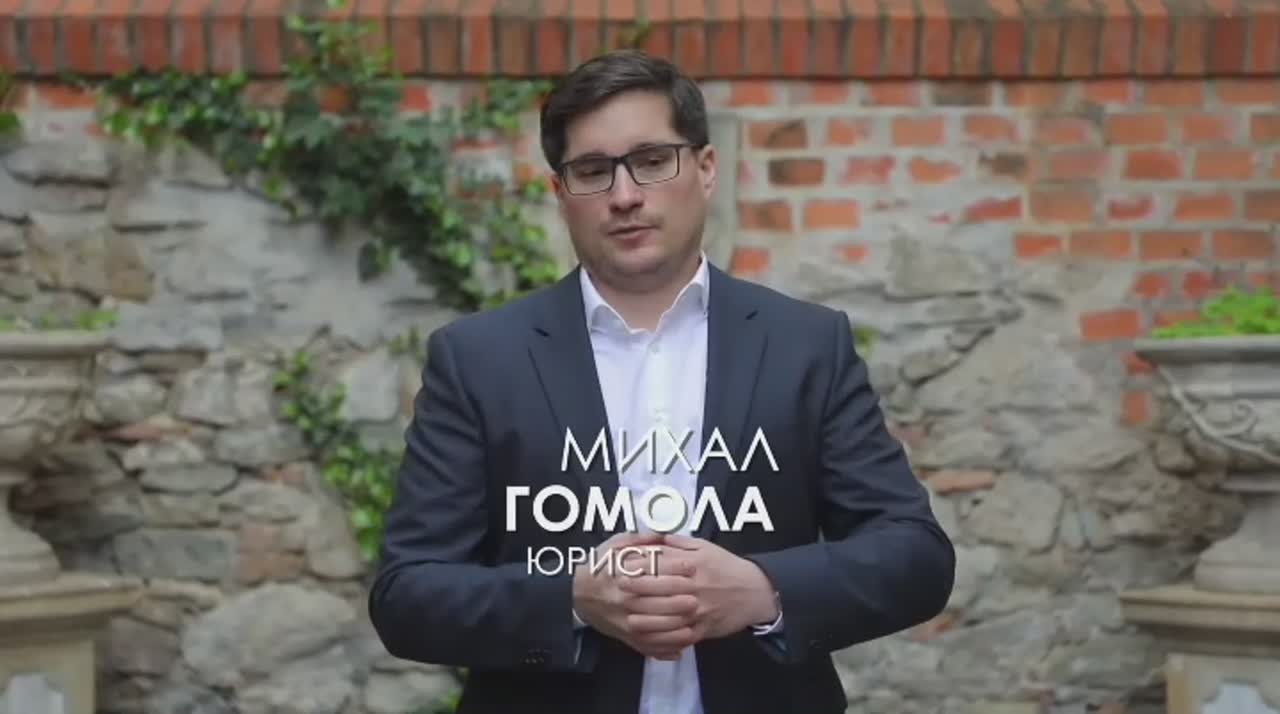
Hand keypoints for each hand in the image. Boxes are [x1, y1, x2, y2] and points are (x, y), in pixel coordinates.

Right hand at [571, 531, 698, 659]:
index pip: (652, 570)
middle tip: (698, 593)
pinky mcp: (626, 636)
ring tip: (695, 614)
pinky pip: (649, 644)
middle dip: (680, 596)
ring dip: (678, 622)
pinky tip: (684, 638)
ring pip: (655, 625)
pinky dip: (668, 644)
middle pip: (656, 599)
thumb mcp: (615, 545)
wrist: (577, 593)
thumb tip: (663, 533)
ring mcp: (625, 619)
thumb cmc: (600, 567)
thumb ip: (640, 539)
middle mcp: (623, 597)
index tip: (691, 565)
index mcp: (621, 573)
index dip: (675, 568)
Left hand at [622, 533, 778, 641]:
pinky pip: (682, 636)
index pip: (661, 565)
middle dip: (638, 590)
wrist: (755, 591)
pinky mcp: (704, 628)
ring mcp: (699, 610)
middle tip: (618, 590)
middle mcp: (695, 587)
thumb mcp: (705, 547)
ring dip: (647, 618)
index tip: (622, 567)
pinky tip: (651, 637)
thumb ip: (678, 543)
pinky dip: (666, 638)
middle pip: (661, 590)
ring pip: (669, 617)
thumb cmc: (727, 566)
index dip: (640, 566)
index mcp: (693, 565)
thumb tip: (654, 537)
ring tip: (629, 617)